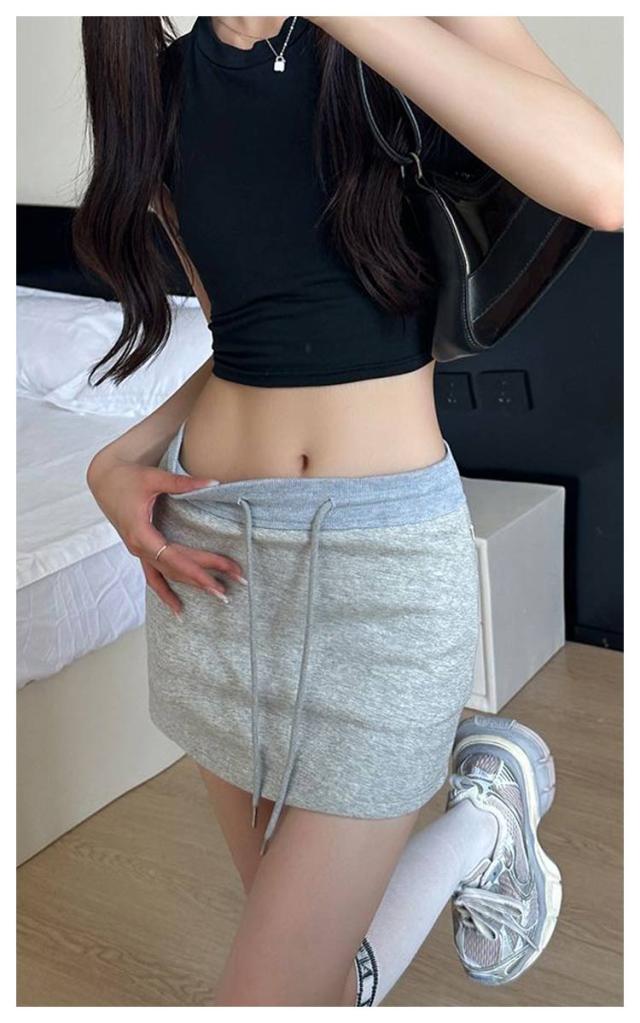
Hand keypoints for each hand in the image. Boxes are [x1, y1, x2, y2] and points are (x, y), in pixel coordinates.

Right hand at [86, 453, 246, 616]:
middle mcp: (139, 548)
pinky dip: (166, 593)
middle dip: (203, 580)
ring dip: (192, 586)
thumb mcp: (154, 478)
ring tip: (219, 595)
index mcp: (141, 534)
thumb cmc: (126, 478)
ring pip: (168, 575)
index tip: (217, 580)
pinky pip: (154, 577)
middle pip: (176, 569)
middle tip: (229, 591)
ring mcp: (139, 552)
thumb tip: (213, 483)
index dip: (197, 569)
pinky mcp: (141, 551)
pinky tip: (179, 609)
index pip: (174, 557)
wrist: (103, 480)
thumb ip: (183, 483)